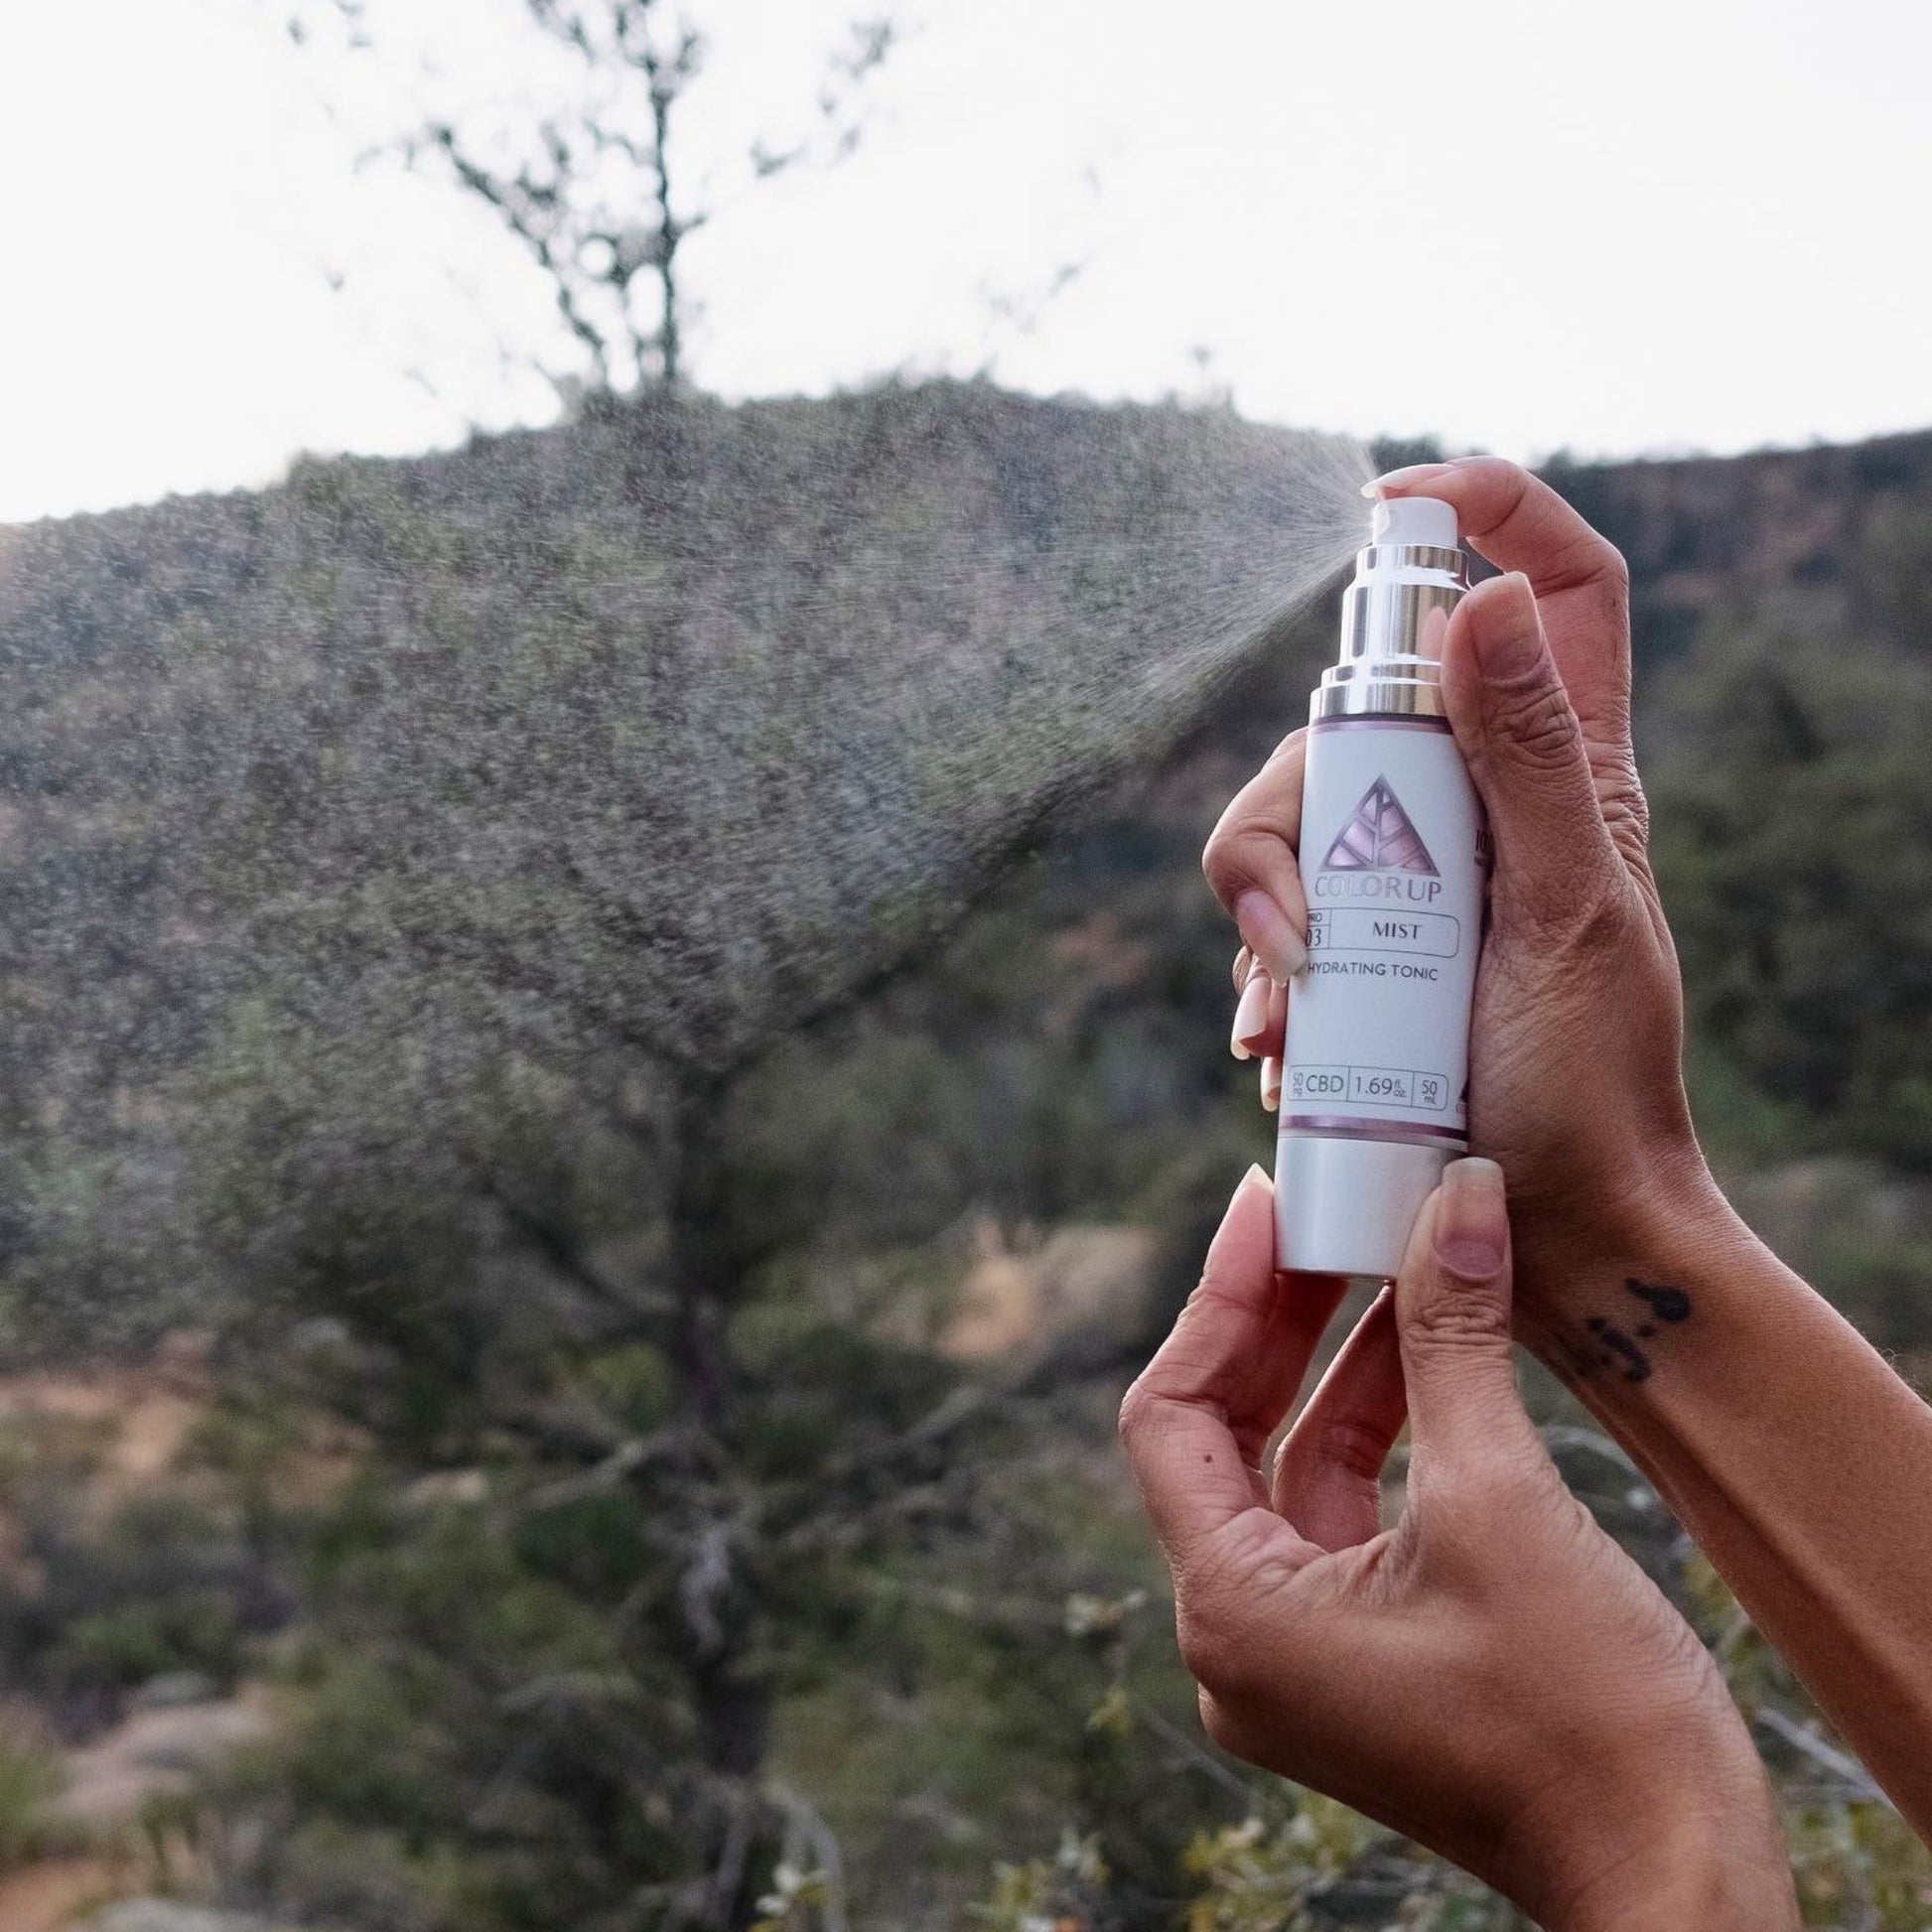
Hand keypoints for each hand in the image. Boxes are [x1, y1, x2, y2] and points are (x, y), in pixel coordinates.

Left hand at [1118, 1160, 1796, 1930]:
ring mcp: (1303, 1650)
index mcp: (1235, 1611)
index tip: (1264, 1204)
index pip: (1172, 1416)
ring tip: (1389, 1251)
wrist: (1676, 1873)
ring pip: (1290, 1466)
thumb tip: (1457, 1196)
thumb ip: (1453, 1337)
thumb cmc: (1585, 1717)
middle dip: (1275, 1318)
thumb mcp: (1503, 1497)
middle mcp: (1244, 1636)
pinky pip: (1345, 1509)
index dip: (1215, 1299)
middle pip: (1223, 1434)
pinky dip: (1381, 1424)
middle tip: (1322, 1208)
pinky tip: (1426, 1342)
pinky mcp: (1365, 1652)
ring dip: (1337, 1362)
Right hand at [1206, 458, 1720, 1341]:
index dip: (1499, 510)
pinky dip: (1258, 965)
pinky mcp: (1356, 939)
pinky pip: (1271, 908)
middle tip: (1299, 932)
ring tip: (1285, 1022)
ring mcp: (1409, 872)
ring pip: (1289, 817)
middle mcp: (1481, 803)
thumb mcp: (1568, 918)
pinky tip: (1278, 1038)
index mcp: (1569, 773)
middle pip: (1355, 715)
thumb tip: (1484, 598)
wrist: (1537, 1228)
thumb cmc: (1586, 1090)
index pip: (1561, 590)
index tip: (1394, 505)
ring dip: (1262, 913)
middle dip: (1295, 811)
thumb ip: (1532, 761)